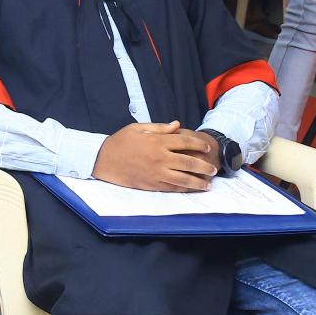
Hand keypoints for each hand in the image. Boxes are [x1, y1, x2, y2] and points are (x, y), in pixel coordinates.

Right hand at [92, 121, 218, 192]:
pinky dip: (185, 189)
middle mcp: (160, 158)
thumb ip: (159, 127)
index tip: (206, 147)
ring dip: (199, 181)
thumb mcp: (137, 128)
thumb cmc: (119, 142)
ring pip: (184, 179)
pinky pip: (173, 187)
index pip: (185, 142)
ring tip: (208, 183)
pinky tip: (192, 189)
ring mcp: (157, 173)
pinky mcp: (152, 184)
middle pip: (189, 162)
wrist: (102, 160)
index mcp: (157, 142)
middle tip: (213, 169)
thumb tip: (177, 125)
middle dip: (204, 166)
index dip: (199, 144)